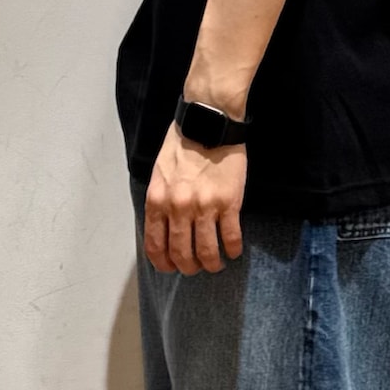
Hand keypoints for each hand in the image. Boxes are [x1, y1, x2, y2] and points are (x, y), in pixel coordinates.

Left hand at [144, 123, 246, 274]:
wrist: (208, 121)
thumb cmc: (183, 145)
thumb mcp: (159, 174)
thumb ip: (160, 203)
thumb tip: (164, 232)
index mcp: (158, 201)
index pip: (156, 246)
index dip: (164, 264)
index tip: (173, 268)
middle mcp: (178, 207)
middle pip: (182, 255)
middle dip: (190, 268)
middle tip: (197, 267)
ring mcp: (204, 206)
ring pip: (207, 252)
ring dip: (212, 265)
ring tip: (216, 264)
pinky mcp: (229, 203)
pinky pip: (231, 238)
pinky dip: (233, 250)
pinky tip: (233, 251)